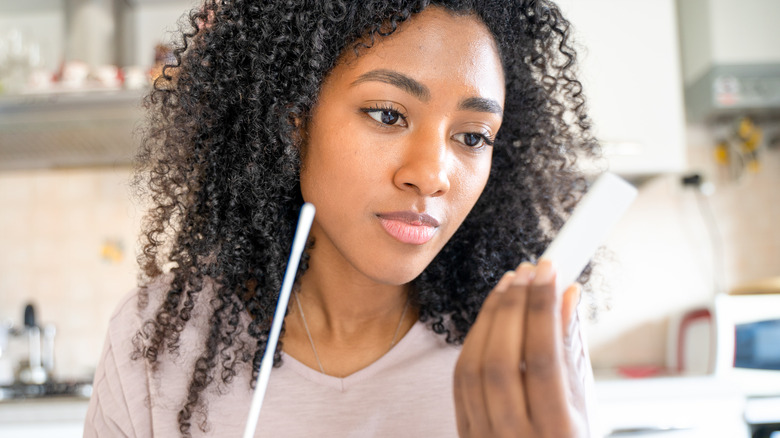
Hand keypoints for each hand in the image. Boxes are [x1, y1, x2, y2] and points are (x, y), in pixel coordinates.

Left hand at [453, 259, 588, 436]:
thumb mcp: (585, 405)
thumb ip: (572, 350)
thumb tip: (568, 295)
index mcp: (557, 434)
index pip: (544, 360)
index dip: (543, 310)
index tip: (549, 272)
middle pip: (502, 360)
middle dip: (514, 307)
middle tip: (528, 271)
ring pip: (473, 367)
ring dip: (490, 317)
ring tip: (510, 284)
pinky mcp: (464, 432)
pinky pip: (461, 380)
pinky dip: (475, 340)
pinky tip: (492, 316)